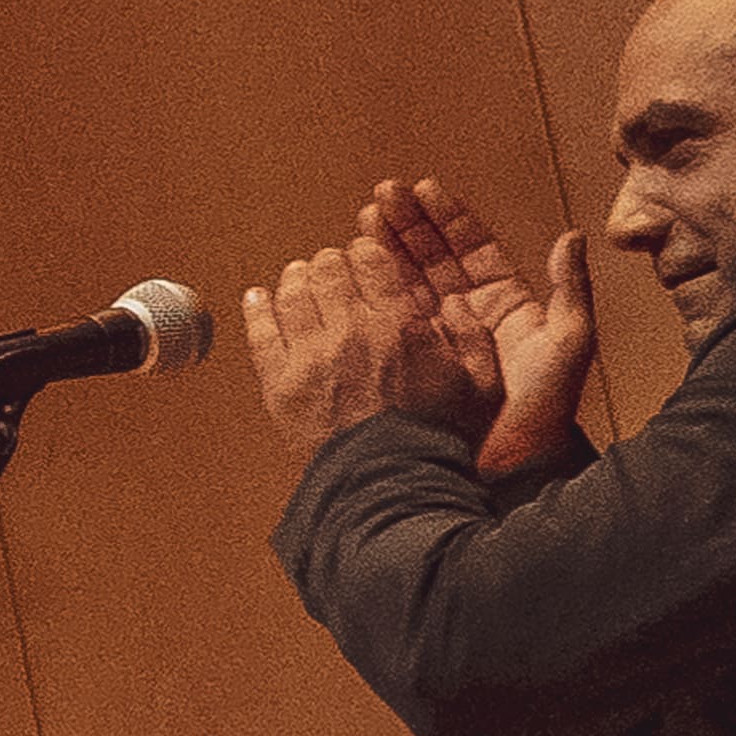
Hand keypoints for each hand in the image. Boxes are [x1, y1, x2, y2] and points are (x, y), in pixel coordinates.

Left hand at [243, 216, 490, 466]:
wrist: (387, 484)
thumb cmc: (433, 440)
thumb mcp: (479, 384)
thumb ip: (471, 336)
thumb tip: (454, 301)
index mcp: (397, 323)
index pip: (371, 260)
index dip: (364, 251)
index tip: (362, 256)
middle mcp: (350, 332)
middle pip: (326, 270)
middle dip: (328, 263)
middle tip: (328, 268)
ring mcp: (310, 358)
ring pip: (291, 295)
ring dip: (293, 280)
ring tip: (297, 279)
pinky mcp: (280, 386)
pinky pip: (260, 335)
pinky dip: (256, 311)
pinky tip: (256, 299)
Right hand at [377, 176, 594, 476]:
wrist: (512, 470)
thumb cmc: (544, 413)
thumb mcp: (568, 346)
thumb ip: (571, 292)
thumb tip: (571, 237)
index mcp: (504, 305)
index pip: (471, 249)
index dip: (447, 217)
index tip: (423, 189)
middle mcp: (466, 319)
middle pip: (432, 259)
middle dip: (406, 224)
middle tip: (380, 197)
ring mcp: (434, 342)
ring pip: (405, 284)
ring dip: (383, 251)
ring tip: (361, 222)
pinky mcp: (410, 367)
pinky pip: (388, 323)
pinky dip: (370, 296)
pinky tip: (353, 274)